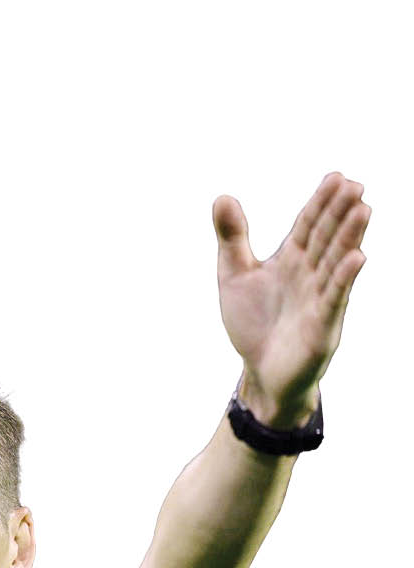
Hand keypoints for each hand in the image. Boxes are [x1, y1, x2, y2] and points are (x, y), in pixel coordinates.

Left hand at [212, 172, 371, 418]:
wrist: (260, 373)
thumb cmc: (252, 324)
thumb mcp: (234, 276)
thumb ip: (232, 238)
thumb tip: (222, 196)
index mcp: (292, 259)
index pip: (309, 224)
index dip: (321, 201)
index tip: (336, 176)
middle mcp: (310, 274)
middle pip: (327, 237)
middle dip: (340, 212)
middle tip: (354, 185)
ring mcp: (319, 298)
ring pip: (336, 262)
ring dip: (350, 237)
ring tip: (363, 209)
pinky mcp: (322, 326)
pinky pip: (335, 298)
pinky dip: (344, 278)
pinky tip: (358, 257)